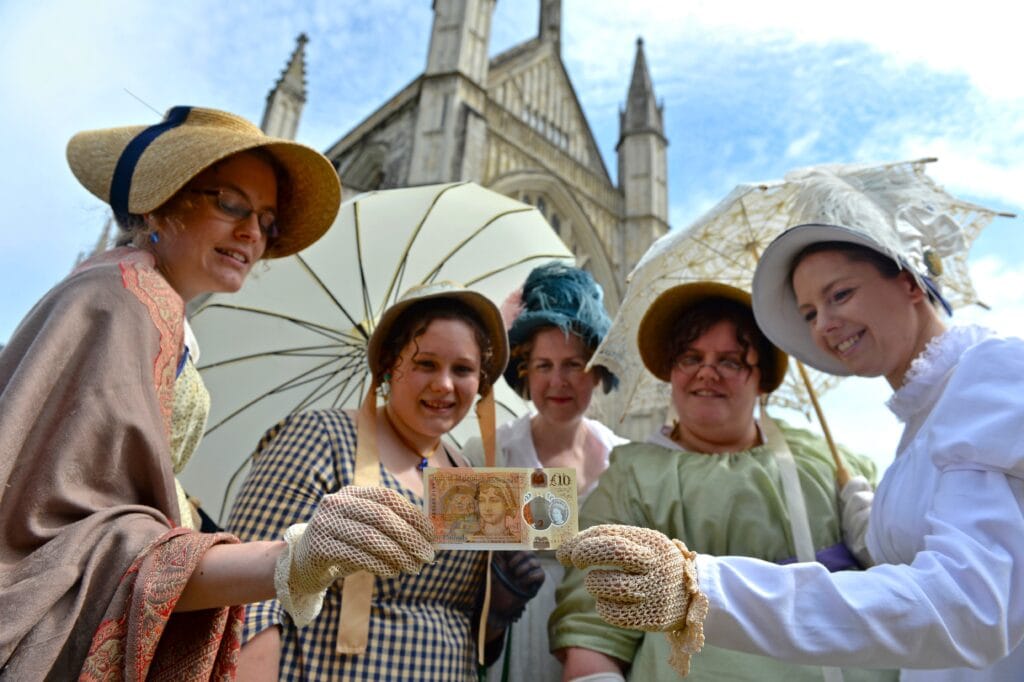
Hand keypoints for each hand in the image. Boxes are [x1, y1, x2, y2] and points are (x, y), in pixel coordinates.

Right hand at [275, 486, 434, 625]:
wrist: (302, 564)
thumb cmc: (343, 545)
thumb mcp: (364, 529)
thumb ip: (389, 526)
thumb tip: (427, 535)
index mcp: (352, 492)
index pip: (388, 497)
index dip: (413, 515)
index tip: (431, 534)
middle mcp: (337, 503)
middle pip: (382, 517)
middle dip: (409, 538)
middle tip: (427, 555)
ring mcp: (326, 523)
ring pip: (371, 538)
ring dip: (398, 555)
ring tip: (414, 567)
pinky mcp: (320, 547)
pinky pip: (357, 556)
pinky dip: (380, 565)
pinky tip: (393, 572)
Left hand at [476, 550, 544, 665]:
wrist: (498, 606)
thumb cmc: (493, 587)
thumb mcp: (492, 569)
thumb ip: (496, 555)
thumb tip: (498, 543)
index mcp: (513, 558)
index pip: (520, 545)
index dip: (515, 546)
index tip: (507, 552)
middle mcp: (523, 564)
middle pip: (530, 550)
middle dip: (520, 555)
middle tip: (510, 566)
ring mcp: (531, 573)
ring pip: (536, 561)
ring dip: (524, 567)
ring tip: (515, 575)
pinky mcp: (536, 584)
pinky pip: (540, 574)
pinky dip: (531, 576)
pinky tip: (521, 583)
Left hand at [556, 524, 703, 632]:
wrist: (695, 595)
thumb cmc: (653, 566)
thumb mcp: (641, 547)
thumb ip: (609, 543)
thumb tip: (566, 548)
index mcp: (650, 541)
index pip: (609, 533)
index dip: (580, 541)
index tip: (564, 551)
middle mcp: (654, 563)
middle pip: (612, 550)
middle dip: (585, 553)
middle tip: (575, 560)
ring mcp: (655, 590)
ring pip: (607, 585)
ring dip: (594, 584)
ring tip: (599, 583)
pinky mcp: (654, 616)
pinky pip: (613, 613)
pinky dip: (603, 606)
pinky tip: (609, 602)